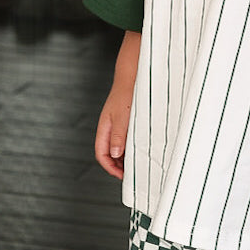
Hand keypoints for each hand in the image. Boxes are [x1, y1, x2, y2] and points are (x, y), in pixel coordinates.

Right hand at [93, 30, 140, 178]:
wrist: (135, 72)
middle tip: (136, 174)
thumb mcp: (124, 115)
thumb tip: (115, 155)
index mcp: (105, 128)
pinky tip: (147, 148)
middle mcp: (110, 128)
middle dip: (120, 167)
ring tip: (143, 164)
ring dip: (129, 157)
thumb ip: (119, 135)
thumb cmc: (128, 91)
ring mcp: (119, 124)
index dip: (110, 168)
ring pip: (121, 147)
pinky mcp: (129, 120)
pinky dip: (135, 146)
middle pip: (111, 154)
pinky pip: (129, 138)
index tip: (124, 176)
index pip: (102, 155)